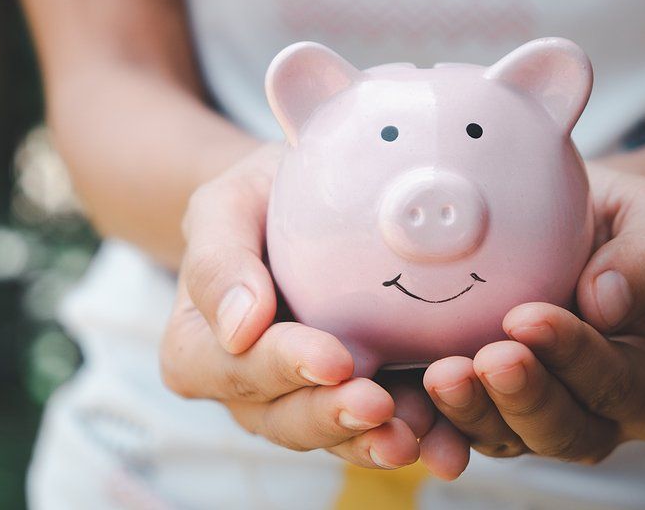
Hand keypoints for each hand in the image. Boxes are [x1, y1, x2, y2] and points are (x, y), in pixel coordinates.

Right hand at [160, 144, 421, 468]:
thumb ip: (217, 260)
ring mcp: (300, 402)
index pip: (235, 369)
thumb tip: (240, 326)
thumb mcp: (223, 207)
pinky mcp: (352, 400)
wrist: (295, 205)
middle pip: (284, 419)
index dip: (283, 368)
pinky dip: (415, 437)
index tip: (332, 359)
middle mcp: (246, 391)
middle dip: (333, 416)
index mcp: (199, 350)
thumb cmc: (254, 204)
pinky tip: (445, 439)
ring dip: (374, 440)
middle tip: (378, 404)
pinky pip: (377, 430)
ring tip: (418, 433)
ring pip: (333, 437)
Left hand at [421, 165, 644, 472]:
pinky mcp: (473, 409)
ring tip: (443, 375)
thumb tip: (608, 303)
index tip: (529, 318)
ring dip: (469, 413)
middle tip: (489, 358)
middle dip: (522, 396)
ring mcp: (525, 417)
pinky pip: (449, 429)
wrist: (549, 216)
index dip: (576, 357)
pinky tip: (404, 410)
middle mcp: (589, 411)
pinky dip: (428, 424)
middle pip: (560, 428)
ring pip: (501, 438)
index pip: (618, 382)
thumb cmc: (603, 219)